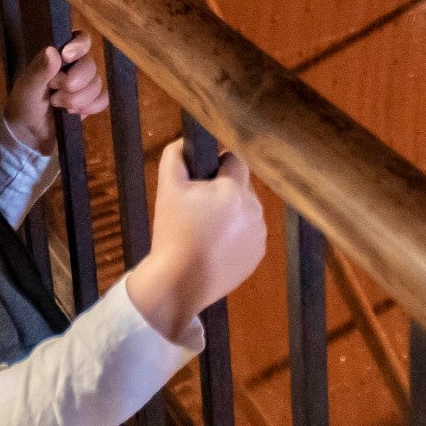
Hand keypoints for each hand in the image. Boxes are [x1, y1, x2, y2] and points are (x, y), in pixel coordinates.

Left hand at [6, 32, 106, 151]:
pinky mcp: (91, 101)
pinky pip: (103, 99)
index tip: (67, 57)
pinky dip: (91, 108)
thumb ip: (41, 70)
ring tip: (59, 106)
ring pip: (97, 84)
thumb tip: (53, 50)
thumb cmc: (24, 105)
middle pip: (90, 65)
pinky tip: (74, 113)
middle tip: (54, 95)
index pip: (80, 39)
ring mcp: (84, 84)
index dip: (79, 46)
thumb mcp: (28, 88)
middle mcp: (74, 66)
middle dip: (74, 84)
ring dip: (78, 100)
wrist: (30, 134)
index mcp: (58, 56)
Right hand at [123, 140, 267, 342]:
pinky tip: (214, 248)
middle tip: (198, 209)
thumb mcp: (167, 189)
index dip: (218, 165)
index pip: (235, 160)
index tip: (202, 179)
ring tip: (205, 231)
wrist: (180, 283)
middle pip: (241, 187)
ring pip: (247, 212)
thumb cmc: (172, 233)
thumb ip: (175, 156)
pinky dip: (236, 237)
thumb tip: (185, 142)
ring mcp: (259, 235)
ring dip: (231, 214)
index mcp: (234, 190)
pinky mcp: (257, 256)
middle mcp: (254, 210)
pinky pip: (249, 235)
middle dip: (223, 192)